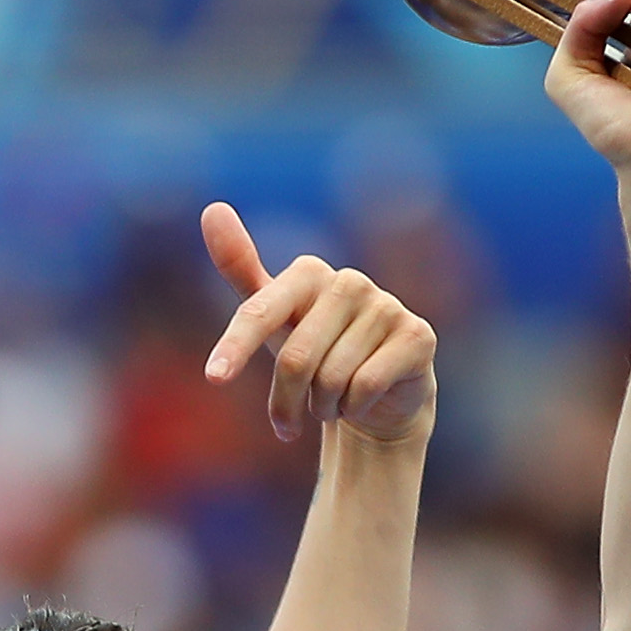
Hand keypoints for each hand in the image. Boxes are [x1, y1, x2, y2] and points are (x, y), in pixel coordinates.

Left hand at [198, 201, 435, 446]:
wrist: (380, 394)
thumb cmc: (318, 351)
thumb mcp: (274, 318)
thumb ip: (240, 268)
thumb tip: (212, 208)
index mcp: (308, 272)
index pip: (259, 311)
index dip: (235, 346)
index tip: (214, 378)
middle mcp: (349, 282)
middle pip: (295, 360)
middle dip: (286, 402)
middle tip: (287, 422)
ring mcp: (387, 306)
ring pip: (331, 380)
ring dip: (323, 408)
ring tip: (333, 403)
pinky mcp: (417, 336)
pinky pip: (364, 387)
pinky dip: (355, 408)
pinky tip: (361, 404)